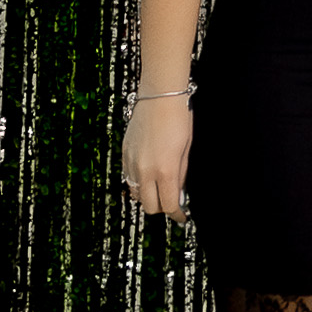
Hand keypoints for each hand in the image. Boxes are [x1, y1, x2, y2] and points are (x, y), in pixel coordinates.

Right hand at [120, 94, 193, 222]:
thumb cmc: (178, 118)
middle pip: (149, 206)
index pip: (169, 205)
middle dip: (161, 207)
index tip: (182, 216)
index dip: (177, 214)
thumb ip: (180, 175)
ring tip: (159, 186)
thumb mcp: (186, 149)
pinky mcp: (125, 153)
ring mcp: (132, 162)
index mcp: (165, 171)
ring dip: (148, 195)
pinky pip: (128, 177)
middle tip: (171, 200)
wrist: (159, 95)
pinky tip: (148, 173)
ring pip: (136, 193)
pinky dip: (138, 181)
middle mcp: (146, 170)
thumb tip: (179, 192)